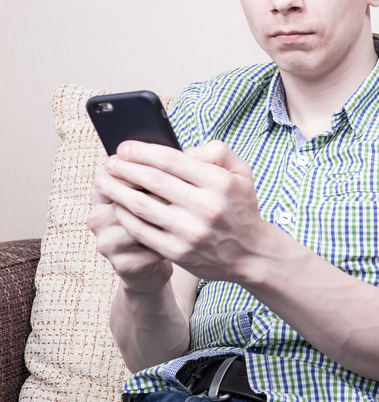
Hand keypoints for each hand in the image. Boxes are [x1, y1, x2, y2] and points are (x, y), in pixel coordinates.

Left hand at [92, 140, 270, 281]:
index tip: (124, 147)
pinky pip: (142, 230)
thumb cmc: (241, 208)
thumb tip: (184, 150)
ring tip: (104, 182)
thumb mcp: (242, 173)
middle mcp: (206, 207)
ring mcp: (191, 231)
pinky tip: (118, 207)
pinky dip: (126, 216)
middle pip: (153, 181)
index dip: (143, 151)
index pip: (172, 161)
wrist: (251, 254)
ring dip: (118, 191)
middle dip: (125, 168)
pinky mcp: (178, 251)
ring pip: (143, 206)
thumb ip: (217, 152)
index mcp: (220, 183)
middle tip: (109, 162)